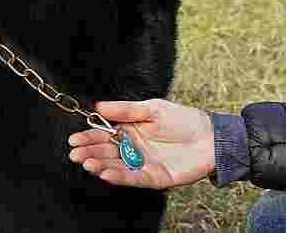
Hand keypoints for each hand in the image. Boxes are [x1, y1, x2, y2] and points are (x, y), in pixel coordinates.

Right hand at [68, 99, 214, 188]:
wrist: (211, 137)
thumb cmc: (184, 120)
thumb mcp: (153, 109)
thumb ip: (126, 109)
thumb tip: (97, 106)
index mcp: (131, 131)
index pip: (104, 134)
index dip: (89, 137)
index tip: (74, 138)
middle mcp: (133, 149)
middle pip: (106, 152)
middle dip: (89, 152)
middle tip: (75, 153)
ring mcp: (142, 164)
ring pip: (116, 166)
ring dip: (100, 165)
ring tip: (87, 162)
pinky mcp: (153, 177)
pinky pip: (132, 178)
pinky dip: (118, 176)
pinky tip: (105, 172)